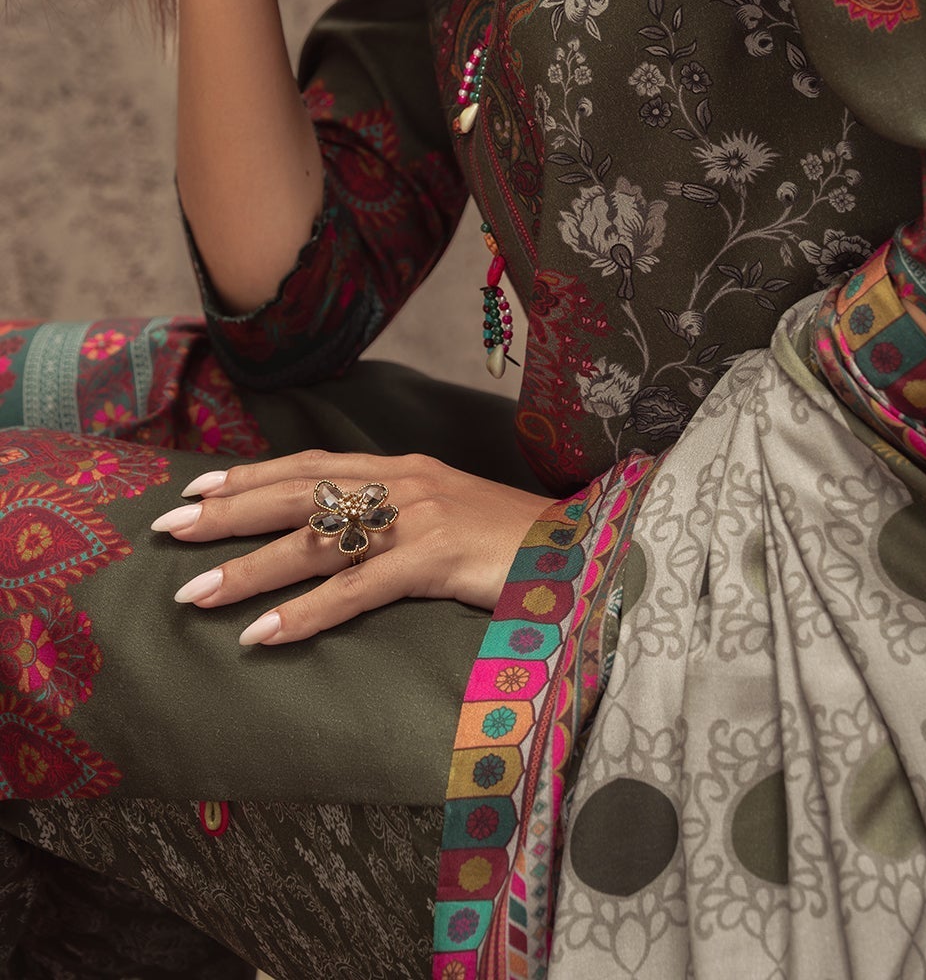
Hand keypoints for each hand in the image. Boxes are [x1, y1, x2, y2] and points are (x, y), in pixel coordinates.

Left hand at [151, 450, 549, 644]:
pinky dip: (307, 613)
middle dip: (228, 512)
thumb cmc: (512, 542)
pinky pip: (357, 589)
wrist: (583, 550)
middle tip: (169, 529)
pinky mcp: (437, 558)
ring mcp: (419, 517)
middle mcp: (403, 482)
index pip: (312, 463)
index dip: (251, 475)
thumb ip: (395, 516)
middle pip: (299, 493)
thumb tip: (339, 535)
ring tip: (194, 595)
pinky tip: (266, 635)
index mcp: (403, 468)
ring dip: (249, 570)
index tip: (197, 489)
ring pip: (316, 541)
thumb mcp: (446, 515)